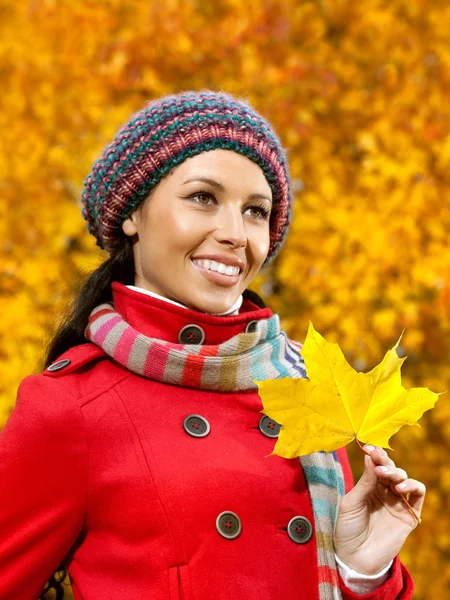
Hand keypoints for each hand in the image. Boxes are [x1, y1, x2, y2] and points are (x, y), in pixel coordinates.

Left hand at [333, 444, 425, 574]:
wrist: (354, 558)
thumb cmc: (347, 529)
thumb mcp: (351, 502)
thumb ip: (364, 481)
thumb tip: (370, 456)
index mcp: (369, 485)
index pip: (375, 464)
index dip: (374, 454)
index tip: (368, 447)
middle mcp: (384, 491)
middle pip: (391, 468)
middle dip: (385, 461)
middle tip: (377, 459)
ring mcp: (397, 503)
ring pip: (404, 478)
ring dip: (397, 472)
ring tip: (386, 474)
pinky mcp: (408, 516)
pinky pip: (418, 496)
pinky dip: (413, 486)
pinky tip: (400, 487)